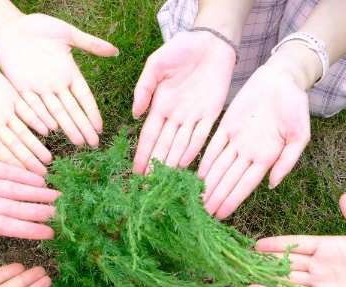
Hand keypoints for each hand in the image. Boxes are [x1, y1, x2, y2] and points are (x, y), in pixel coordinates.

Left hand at [0, 14, 117, 147]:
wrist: (10, 25)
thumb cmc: (38, 27)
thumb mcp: (67, 32)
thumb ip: (90, 43)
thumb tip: (115, 50)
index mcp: (69, 73)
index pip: (84, 98)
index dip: (92, 113)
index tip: (101, 128)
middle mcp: (56, 85)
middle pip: (72, 110)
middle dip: (83, 126)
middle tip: (93, 143)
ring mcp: (39, 88)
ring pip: (56, 112)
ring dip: (66, 127)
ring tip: (77, 141)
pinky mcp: (21, 87)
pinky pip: (33, 105)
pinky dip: (41, 117)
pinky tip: (50, 129)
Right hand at [0, 48, 50, 174]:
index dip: (10, 163)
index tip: (22, 178)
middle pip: (14, 145)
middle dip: (28, 159)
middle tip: (43, 175)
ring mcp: (2, 109)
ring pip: (23, 130)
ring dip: (36, 144)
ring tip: (48, 158)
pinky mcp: (9, 94)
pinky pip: (27, 108)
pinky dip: (37, 117)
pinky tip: (49, 128)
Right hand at [0, 124, 56, 248]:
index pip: (5, 227)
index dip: (28, 230)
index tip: (50, 234)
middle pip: (14, 209)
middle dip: (36, 212)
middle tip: (61, 215)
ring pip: (14, 191)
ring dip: (35, 194)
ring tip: (57, 198)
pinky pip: (6, 171)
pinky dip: (23, 175)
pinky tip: (41, 179)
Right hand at [132, 31, 234, 172]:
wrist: (210, 40)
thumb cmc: (180, 48)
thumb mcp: (155, 65)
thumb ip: (144, 89)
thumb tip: (134, 114)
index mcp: (160, 105)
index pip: (149, 136)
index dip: (143, 154)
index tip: (136, 172)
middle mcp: (176, 115)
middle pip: (164, 146)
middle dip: (156, 166)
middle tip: (150, 187)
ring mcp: (193, 116)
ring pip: (181, 144)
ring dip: (173, 163)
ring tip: (166, 182)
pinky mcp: (211, 113)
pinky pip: (201, 135)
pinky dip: (193, 149)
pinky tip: (186, 163)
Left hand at [199, 64, 309, 218]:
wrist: (283, 79)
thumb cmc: (296, 107)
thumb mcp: (300, 135)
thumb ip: (287, 161)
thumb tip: (272, 184)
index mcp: (266, 157)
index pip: (245, 185)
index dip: (232, 200)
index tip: (221, 215)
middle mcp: (248, 152)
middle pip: (228, 180)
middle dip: (216, 198)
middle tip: (202, 214)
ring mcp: (236, 140)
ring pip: (218, 167)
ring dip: (208, 185)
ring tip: (197, 200)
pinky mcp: (226, 125)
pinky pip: (213, 147)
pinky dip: (205, 161)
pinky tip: (197, 175)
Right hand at [256, 193, 345, 286]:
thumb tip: (345, 196)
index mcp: (326, 245)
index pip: (295, 243)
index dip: (276, 244)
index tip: (255, 245)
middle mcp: (319, 263)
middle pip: (287, 262)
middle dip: (265, 263)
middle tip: (242, 264)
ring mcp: (321, 281)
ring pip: (290, 280)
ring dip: (269, 282)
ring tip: (247, 284)